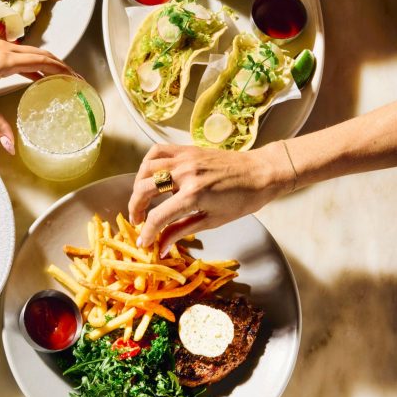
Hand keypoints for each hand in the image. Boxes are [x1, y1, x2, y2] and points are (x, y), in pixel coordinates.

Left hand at [0, 38, 73, 152]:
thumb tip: (11, 147)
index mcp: (6, 61)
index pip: (44, 62)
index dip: (64, 70)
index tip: (78, 79)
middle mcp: (6, 49)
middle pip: (43, 54)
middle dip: (61, 66)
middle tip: (75, 79)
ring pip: (31, 52)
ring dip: (47, 62)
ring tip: (58, 77)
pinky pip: (19, 53)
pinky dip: (32, 62)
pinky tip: (31, 75)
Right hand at [128, 142, 291, 254]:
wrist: (261, 173)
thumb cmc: (243, 201)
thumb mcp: (212, 221)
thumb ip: (182, 231)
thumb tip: (162, 246)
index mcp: (193, 196)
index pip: (158, 217)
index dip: (147, 232)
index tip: (143, 242)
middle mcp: (185, 174)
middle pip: (145, 189)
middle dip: (135, 208)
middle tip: (138, 220)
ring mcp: (185, 159)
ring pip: (147, 169)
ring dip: (138, 186)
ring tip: (142, 198)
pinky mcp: (187, 150)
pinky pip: (158, 151)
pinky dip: (148, 163)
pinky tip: (150, 175)